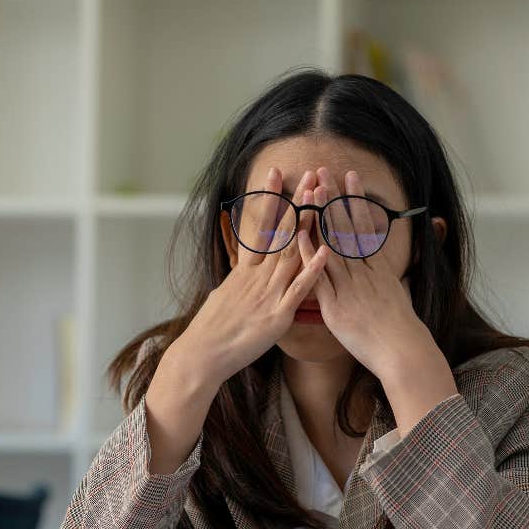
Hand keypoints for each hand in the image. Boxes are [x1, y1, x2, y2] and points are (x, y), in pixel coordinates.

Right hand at [173, 167, 329, 388]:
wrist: (203, 354)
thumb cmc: (212, 329)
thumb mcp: (224, 295)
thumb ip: (239, 281)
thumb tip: (242, 272)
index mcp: (245, 271)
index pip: (260, 227)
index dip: (270, 199)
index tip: (277, 173)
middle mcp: (257, 277)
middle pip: (281, 232)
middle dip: (297, 202)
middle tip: (309, 174)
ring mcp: (268, 293)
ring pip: (292, 253)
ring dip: (308, 225)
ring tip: (321, 199)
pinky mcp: (277, 315)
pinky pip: (298, 289)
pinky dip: (312, 270)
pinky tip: (325, 251)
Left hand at [298, 166, 457, 432]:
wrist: (402, 351)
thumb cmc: (401, 330)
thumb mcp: (398, 296)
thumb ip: (387, 279)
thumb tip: (385, 269)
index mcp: (378, 268)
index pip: (364, 226)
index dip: (355, 201)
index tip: (349, 178)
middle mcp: (363, 272)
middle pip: (347, 227)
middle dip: (335, 198)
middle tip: (325, 170)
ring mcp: (349, 286)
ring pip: (332, 244)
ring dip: (321, 215)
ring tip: (312, 189)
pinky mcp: (335, 305)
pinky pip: (319, 275)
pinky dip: (309, 254)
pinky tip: (299, 234)